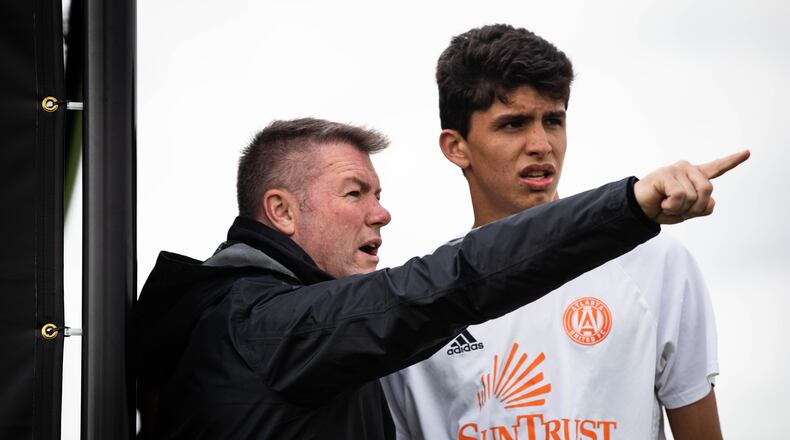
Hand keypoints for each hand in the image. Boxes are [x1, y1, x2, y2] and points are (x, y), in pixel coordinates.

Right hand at [634, 150, 749, 223]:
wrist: (638, 210)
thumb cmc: (661, 208)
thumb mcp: (686, 212)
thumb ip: (702, 207)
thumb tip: (710, 201)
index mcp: (693, 177)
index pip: (716, 168)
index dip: (732, 161)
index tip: (747, 152)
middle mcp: (687, 169)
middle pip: (707, 190)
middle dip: (695, 207)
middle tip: (678, 209)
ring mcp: (676, 170)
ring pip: (693, 196)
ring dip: (680, 208)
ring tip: (667, 205)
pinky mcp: (665, 174)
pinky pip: (679, 196)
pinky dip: (671, 206)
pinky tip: (662, 203)